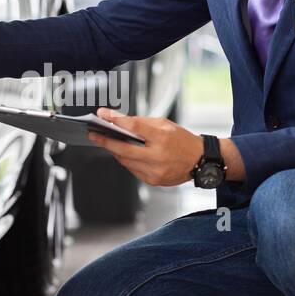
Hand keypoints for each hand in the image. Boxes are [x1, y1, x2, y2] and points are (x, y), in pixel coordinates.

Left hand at [86, 107, 206, 185]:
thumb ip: (142, 123)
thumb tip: (120, 121)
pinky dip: (127, 160)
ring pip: (125, 161)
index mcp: (162, 138)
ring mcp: (155, 171)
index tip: (103, 115)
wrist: (200, 160)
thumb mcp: (165, 124)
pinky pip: (132, 169)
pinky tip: (125, 153)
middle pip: (123, 149)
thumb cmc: (183, 140)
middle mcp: (158, 156)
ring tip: (108, 142)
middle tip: (93, 134)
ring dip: (115, 151)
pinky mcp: (153, 180)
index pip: (133, 126)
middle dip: (105, 141)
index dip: (115, 120)